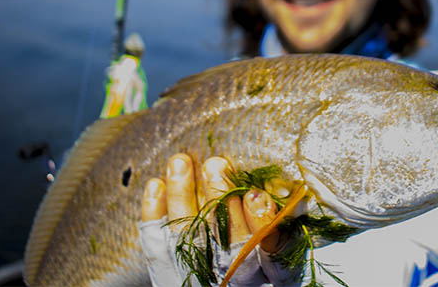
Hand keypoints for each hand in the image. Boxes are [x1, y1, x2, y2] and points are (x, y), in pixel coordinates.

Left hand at [139, 154, 299, 286]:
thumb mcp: (282, 264)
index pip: (269, 252)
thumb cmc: (259, 269)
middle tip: (215, 165)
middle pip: (224, 240)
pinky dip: (154, 213)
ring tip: (180, 163)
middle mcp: (231, 277)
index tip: (255, 195)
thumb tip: (271, 191)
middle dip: (218, 199)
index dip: (260, 223)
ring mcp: (198, 275)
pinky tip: (156, 184)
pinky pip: (155, 245)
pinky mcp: (168, 274)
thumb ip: (280, 233)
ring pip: (187, 236)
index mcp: (265, 275)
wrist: (218, 286)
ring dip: (182, 196)